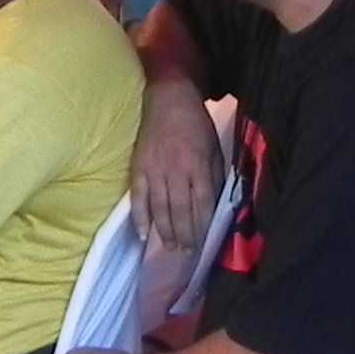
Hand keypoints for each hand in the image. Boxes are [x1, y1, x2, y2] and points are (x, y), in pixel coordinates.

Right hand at [131, 96, 225, 251]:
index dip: (202, 227)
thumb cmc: (197, 125)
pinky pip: (138, 198)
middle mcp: (177, 171)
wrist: (169, 100)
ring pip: (160, 208)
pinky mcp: (138, 168)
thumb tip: (213, 205)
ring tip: (169, 247)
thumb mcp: (216, 149)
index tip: (202, 244)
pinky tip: (143, 234)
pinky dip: (139, 218)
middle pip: (181, 211)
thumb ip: (214, 177)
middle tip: (186, 253)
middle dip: (184, 235)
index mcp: (199, 166)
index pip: (202, 204)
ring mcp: (155, 170)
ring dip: (165, 231)